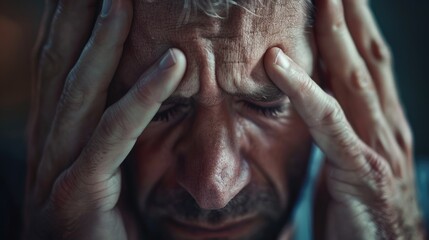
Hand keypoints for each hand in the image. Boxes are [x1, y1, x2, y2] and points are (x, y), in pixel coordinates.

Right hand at [23, 0, 185, 238]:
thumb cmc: (107, 230)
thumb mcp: (110, 176)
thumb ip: (114, 139)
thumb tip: (138, 96)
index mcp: (54, 143)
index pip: (58, 72)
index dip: (69, 28)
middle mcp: (47, 149)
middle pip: (60, 69)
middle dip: (76, 20)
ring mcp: (57, 172)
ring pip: (80, 92)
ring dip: (104, 41)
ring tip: (124, 0)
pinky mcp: (77, 194)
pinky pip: (113, 134)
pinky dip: (143, 96)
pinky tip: (171, 63)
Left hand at [264, 0, 424, 238]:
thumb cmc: (361, 211)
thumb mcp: (346, 162)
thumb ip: (334, 130)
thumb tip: (310, 103)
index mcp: (380, 121)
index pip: (365, 61)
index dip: (351, 24)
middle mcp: (386, 123)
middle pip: (365, 55)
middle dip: (349, 13)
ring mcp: (378, 144)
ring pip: (352, 76)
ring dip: (332, 32)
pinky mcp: (362, 169)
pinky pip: (328, 121)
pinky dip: (303, 89)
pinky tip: (277, 64)